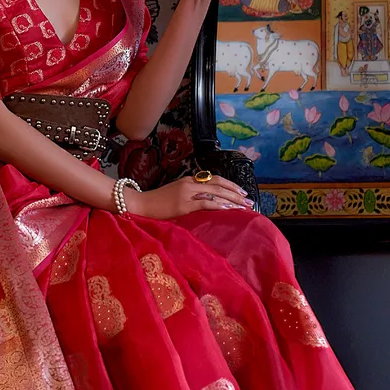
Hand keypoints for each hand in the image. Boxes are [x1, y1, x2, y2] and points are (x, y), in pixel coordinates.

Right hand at [125, 175, 253, 219]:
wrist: (139, 204)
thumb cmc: (156, 203)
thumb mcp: (175, 194)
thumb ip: (190, 195)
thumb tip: (207, 203)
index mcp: (189, 180)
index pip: (215, 179)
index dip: (231, 185)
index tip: (242, 193)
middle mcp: (190, 183)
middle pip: (219, 184)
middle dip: (236, 192)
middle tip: (250, 200)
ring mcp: (187, 193)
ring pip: (216, 193)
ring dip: (233, 200)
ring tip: (245, 207)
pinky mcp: (184, 204)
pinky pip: (207, 204)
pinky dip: (221, 206)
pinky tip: (230, 209)